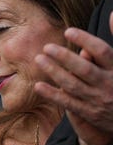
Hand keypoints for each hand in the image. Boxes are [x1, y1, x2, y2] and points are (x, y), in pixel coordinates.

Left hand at [35, 20, 112, 144]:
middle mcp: (108, 84)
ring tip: (38, 60)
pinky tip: (38, 86)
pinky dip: (53, 95)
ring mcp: (98, 99)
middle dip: (64, 58)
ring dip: (54, 73)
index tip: (68, 31)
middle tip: (46, 47)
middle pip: (84, 69)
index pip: (103, 51)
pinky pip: (68, 103)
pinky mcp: (89, 112)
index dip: (86, 40)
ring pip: (73, 85)